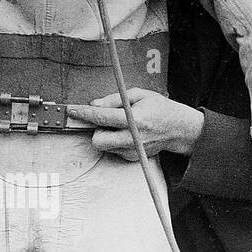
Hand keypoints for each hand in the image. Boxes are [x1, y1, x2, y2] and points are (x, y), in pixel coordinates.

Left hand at [66, 89, 204, 159]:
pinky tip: (127, 134)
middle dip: (96, 130)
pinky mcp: (132, 157)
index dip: (84, 113)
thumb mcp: (139, 94)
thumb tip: (94, 104)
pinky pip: (113, 150)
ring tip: (120, 126)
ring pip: (104, 146)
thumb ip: (114, 99)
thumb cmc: (160, 108)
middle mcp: (132, 137)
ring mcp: (132, 150)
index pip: (102, 116)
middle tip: (106, 121)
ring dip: (106, 135)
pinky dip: (115, 141)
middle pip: (97, 140)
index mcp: (134, 119)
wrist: (179, 129)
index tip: (73, 110)